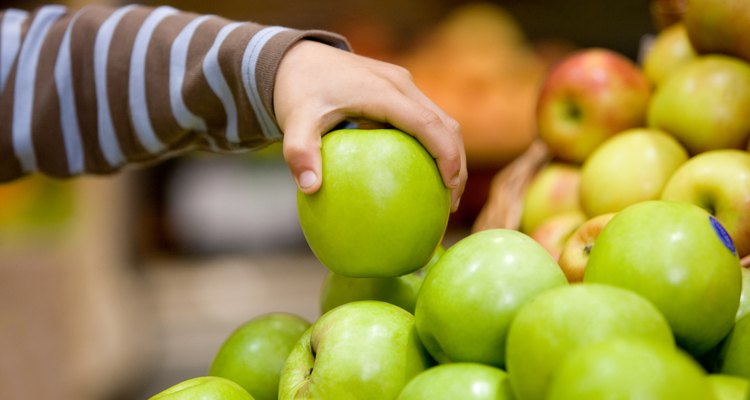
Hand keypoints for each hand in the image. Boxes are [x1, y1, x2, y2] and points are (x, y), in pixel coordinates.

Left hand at [274, 40, 466, 210]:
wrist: (296, 58)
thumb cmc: (297, 90)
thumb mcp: (293, 120)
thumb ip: (299, 152)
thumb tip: (310, 188)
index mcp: (383, 91)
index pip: (428, 124)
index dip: (446, 155)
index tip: (449, 188)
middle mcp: (401, 84)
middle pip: (446, 124)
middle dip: (456, 163)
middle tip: (450, 204)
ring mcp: (403, 85)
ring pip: (442, 121)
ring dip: (450, 155)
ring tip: (445, 195)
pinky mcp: (399, 91)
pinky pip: (426, 120)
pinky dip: (434, 146)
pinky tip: (423, 176)